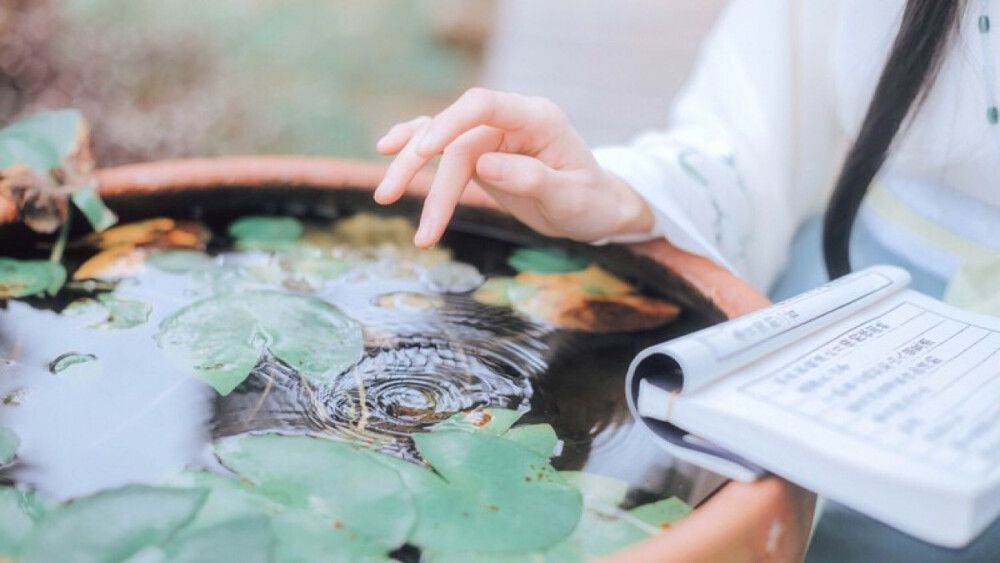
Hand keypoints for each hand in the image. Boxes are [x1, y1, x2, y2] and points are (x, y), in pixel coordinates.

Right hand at [374, 88, 653, 246]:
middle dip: (419, 167)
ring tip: (384, 196)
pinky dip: (416, 149)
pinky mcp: (481, 152)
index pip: (482, 106)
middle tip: (388, 197)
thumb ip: (532, 179)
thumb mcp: (569, 198)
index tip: (423, 152)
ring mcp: (493, 135)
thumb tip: (486, 166)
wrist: (595, 209)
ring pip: (441, 141)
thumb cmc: (589, 203)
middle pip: (454, 133)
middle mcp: (511, 120)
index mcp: (536, 118)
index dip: (448, 124)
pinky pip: (443, 146)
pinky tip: (387, 150)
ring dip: (409, 166)